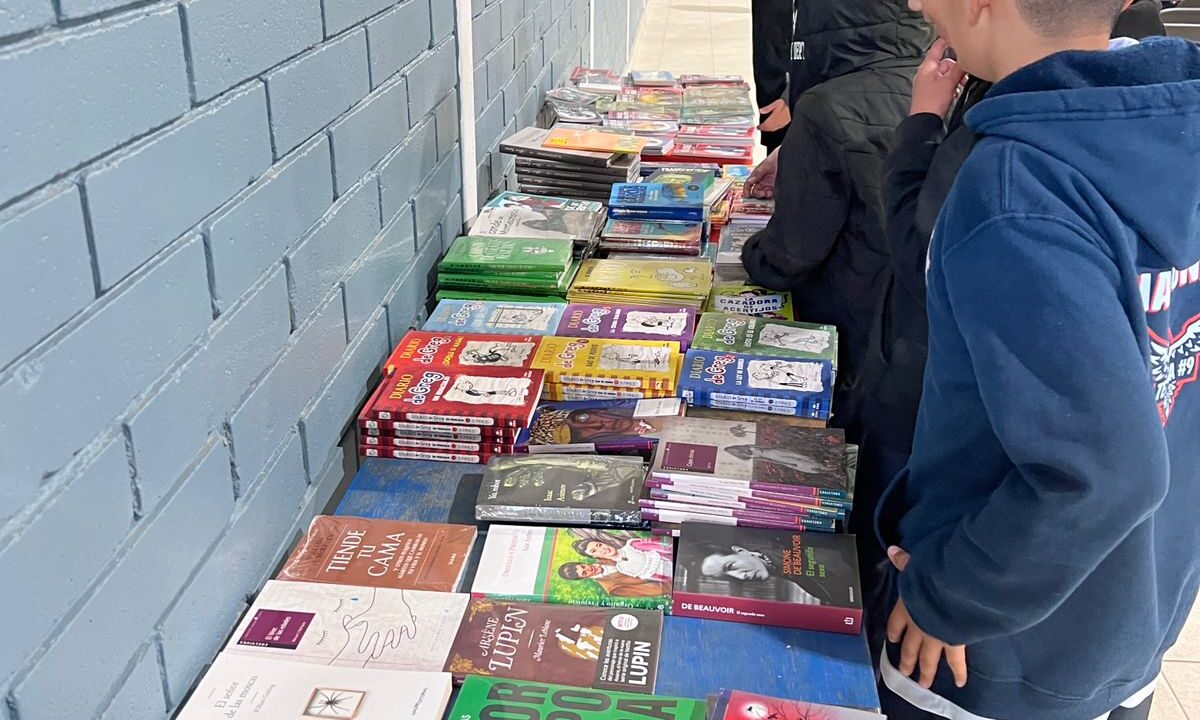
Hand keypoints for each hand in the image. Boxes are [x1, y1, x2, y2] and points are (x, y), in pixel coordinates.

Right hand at [744, 148, 778, 198]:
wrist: (788, 156)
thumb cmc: (776, 157)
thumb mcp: (765, 166)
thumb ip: (757, 173)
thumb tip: (750, 181)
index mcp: (757, 175)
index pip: (749, 184)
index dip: (746, 190)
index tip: (747, 196)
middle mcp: (762, 180)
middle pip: (755, 191)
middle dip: (757, 194)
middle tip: (762, 194)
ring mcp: (769, 184)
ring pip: (763, 193)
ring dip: (764, 195)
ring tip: (768, 194)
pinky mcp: (776, 186)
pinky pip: (771, 194)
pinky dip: (770, 196)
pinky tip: (772, 194)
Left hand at [759, 98, 791, 131]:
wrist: (794, 106)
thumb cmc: (786, 104)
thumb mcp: (776, 103)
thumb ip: (768, 108)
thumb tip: (760, 111)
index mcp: (774, 118)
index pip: (765, 125)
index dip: (761, 127)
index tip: (757, 127)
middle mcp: (777, 122)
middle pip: (768, 128)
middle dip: (763, 128)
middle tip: (760, 128)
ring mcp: (781, 124)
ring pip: (773, 129)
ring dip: (768, 129)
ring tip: (765, 128)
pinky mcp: (785, 123)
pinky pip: (777, 128)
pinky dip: (773, 128)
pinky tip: (772, 126)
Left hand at [886, 546, 968, 688]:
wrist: (951, 591)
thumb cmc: (934, 577)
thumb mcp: (916, 565)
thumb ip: (905, 561)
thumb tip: (892, 550)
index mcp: (908, 605)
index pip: (896, 622)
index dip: (895, 631)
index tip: (893, 639)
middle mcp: (918, 624)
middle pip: (910, 646)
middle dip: (906, 660)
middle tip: (904, 672)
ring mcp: (935, 636)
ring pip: (928, 658)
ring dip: (925, 672)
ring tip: (922, 684)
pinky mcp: (953, 642)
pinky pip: (955, 661)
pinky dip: (958, 672)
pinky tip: (959, 683)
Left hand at [910, 38, 967, 117]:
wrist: (924, 122)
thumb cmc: (932, 102)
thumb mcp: (949, 82)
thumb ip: (959, 68)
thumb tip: (966, 59)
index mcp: (927, 67)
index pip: (937, 49)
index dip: (945, 42)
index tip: (952, 35)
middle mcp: (925, 74)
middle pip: (945, 64)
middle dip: (956, 68)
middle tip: (963, 76)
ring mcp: (927, 84)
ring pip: (945, 75)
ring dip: (954, 80)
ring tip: (958, 87)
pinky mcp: (930, 94)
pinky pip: (943, 85)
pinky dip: (950, 87)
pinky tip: (954, 94)